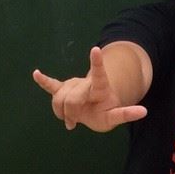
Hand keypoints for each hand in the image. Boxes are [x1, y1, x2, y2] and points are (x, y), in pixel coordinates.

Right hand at [32, 45, 146, 132]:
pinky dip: (43, 80)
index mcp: (100, 87)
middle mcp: (85, 82)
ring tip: (70, 120)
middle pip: (71, 98)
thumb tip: (137, 114)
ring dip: (61, 113)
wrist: (95, 108)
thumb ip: (123, 114)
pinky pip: (50, 85)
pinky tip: (36, 74)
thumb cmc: (105, 112)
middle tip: (73, 124)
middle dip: (71, 113)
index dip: (96, 62)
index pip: (99, 73)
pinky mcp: (62, 89)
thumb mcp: (115, 116)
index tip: (95, 49)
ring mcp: (72, 84)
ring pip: (59, 98)